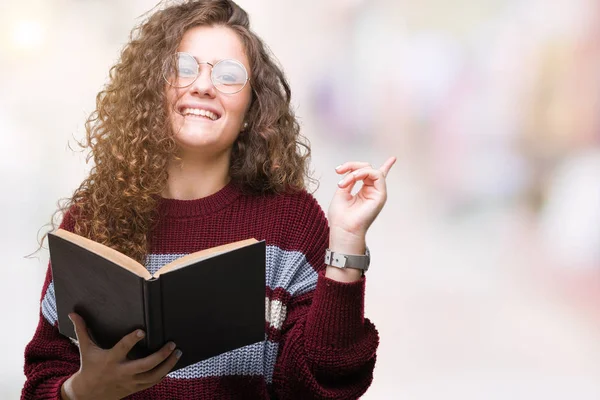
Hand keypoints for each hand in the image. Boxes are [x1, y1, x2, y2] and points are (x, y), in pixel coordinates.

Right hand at [61, 313, 181, 399]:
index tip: (143, 331)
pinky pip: (152, 382)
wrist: (87, 395)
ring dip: (167, 365)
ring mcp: (130, 382)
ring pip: (153, 376)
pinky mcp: (135, 388)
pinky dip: (163, 373)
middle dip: (160, 355)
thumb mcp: (85, 348)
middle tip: (172, 344)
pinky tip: (171, 364)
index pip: (122, 349)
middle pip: (145, 366)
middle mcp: (122, 372)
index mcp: (110, 360)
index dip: (132, 340)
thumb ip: (82, 330)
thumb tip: (72, 313)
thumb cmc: (88, 366)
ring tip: (177, 352)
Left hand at [328, 157, 395, 244]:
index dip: (384, 166)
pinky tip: (353, 177)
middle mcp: (373, 191)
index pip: (373, 175)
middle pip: (367, 168)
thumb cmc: (340, 216)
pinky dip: (363, 173)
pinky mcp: (381, 195)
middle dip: (351, 166)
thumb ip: (349, 180)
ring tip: (343, 182)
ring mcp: (377, 192)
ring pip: (371, 169)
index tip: (379, 161)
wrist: (343, 229)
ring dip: (355, 171)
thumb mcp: (342, 192)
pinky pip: (377, 175)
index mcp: (364, 191)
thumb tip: (354, 171)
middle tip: (338, 171)